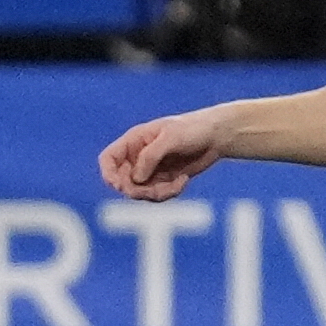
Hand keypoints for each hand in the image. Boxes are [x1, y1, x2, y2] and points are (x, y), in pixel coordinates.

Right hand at [100, 109, 223, 198]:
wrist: (217, 136)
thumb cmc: (193, 129)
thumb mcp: (170, 138)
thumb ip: (150, 156)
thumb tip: (135, 179)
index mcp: (134, 141)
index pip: (108, 159)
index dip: (108, 174)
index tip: (119, 185)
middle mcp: (138, 158)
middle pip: (123, 182)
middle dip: (138, 190)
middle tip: (156, 190)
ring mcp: (150, 171)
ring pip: (140, 193)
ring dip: (158, 194)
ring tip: (178, 183)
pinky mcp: (164, 181)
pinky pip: (157, 196)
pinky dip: (170, 193)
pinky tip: (183, 181)